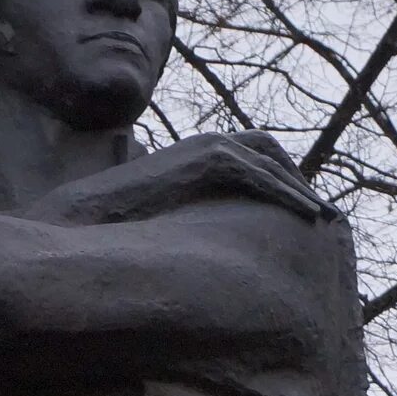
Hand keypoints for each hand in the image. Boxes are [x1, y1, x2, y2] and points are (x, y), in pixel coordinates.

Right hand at [38, 130, 328, 227]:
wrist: (76, 224)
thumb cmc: (106, 233)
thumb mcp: (159, 223)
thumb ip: (183, 219)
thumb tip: (196, 251)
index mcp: (191, 156)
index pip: (249, 155)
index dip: (278, 179)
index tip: (300, 212)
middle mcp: (202, 144)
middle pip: (268, 150)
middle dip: (296, 178)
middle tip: (320, 215)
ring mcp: (204, 148)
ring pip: (269, 159)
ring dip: (298, 186)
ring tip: (320, 218)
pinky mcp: (205, 161)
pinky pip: (259, 173)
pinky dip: (286, 192)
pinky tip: (305, 217)